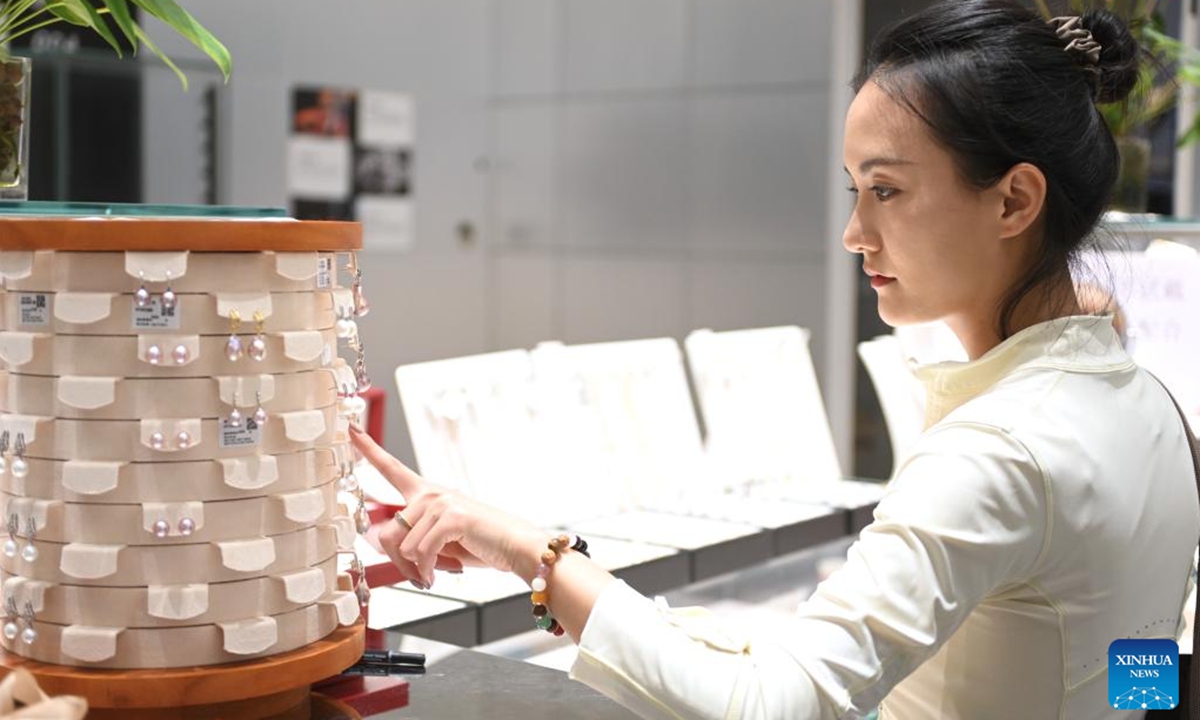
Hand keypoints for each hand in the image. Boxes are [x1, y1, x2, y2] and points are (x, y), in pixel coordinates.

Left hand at [350, 426, 544, 588]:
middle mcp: (430, 493)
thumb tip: (385, 547)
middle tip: (419, 574)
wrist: (513, 546)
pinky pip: (421, 552)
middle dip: (399, 563)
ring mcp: (440, 502)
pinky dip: (429, 569)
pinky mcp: (450, 517)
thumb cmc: (478, 543)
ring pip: (403, 547)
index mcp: (426, 493)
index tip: (350, 430)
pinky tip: (442, 571)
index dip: (368, 449)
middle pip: (387, 534)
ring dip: (417, 568)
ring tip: (437, 569)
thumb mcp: (438, 540)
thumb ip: (412, 539)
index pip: (391, 467)